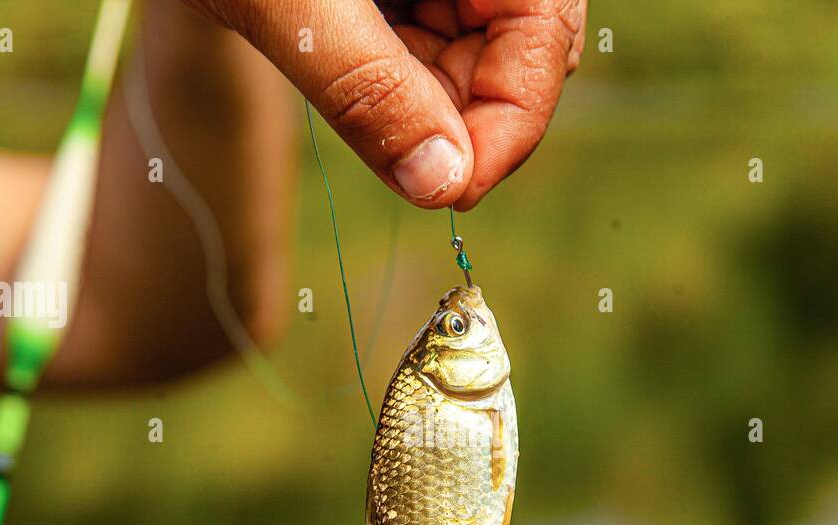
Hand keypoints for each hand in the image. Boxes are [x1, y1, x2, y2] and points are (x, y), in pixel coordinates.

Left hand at [182, 0, 586, 208]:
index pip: (544, 39)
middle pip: (518, 54)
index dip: (507, 129)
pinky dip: (391, 74)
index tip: (449, 193)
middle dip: (455, 115)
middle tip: (386, 143)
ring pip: (474, 59)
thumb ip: (369, 90)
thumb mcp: (293, 5)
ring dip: (415, 97)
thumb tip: (439, 183)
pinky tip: (338, 47)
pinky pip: (433, 43)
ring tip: (338, 56)